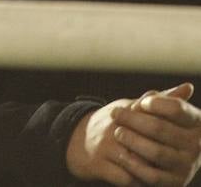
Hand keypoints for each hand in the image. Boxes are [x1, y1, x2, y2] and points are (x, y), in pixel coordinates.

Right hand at [67, 86, 200, 184]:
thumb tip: (188, 87)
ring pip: (138, 162)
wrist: (76, 139)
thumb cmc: (113, 123)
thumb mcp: (133, 107)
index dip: (169, 128)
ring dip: (153, 170)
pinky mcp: (99, 165)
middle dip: (165, 152)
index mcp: (125, 111)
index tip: (182, 139)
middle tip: (178, 160)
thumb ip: (160, 100)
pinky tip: (147, 181)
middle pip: (147, 141)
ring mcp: (105, 147)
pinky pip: (126, 178)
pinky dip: (138, 182)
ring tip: (165, 172)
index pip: (152, 116)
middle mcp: (113, 127)